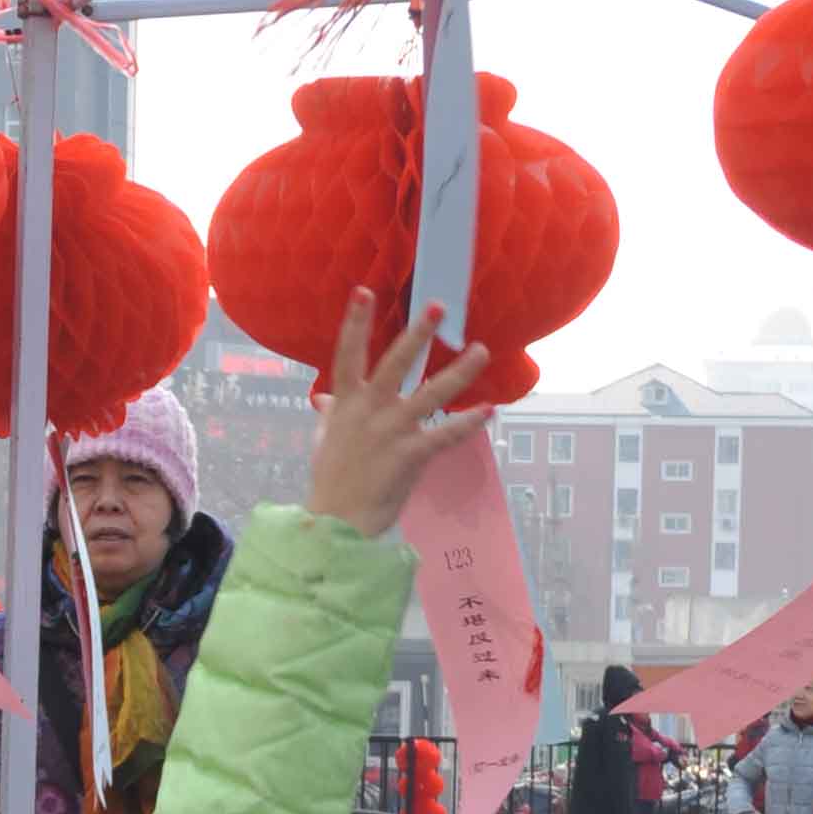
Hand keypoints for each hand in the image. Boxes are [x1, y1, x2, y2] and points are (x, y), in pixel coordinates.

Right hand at [308, 295, 490, 539]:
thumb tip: (324, 398)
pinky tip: (488, 409)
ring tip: (481, 350)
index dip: (354, 323)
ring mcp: (392, 432)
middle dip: (417, 334)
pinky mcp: (410, 456)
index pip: (348, 354)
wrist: (337, 522)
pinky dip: (467, 422)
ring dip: (459, 371)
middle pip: (396, 364)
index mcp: (346, 403)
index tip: (364, 291)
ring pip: (430, 394)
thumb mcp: (326, 440)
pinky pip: (444, 435)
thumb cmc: (330, 481)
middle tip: (437, 307)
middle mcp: (370, 411)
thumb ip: (331, 414)